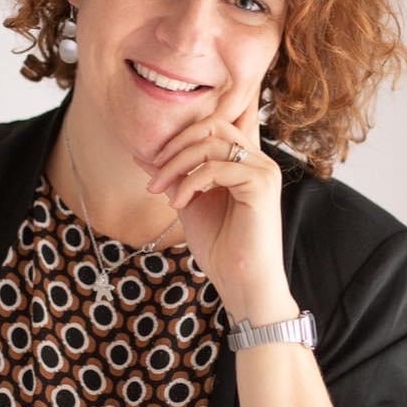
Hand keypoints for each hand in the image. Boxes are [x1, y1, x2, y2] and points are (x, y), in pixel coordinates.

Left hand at [132, 91, 287, 309]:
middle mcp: (258, 159)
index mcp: (244, 161)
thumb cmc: (220, 247)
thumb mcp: (187, 201)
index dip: (179, 135)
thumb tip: (142, 153)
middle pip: (211, 125)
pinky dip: (190, 182)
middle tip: (153, 170)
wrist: (241, 282)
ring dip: (175, 164)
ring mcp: (263, 169)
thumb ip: (172, 175)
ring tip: (158, 190)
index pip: (212, 125)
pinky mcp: (262, 183)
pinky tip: (179, 203)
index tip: (153, 161)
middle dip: (175, 144)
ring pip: (210, 143)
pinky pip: (216, 167)